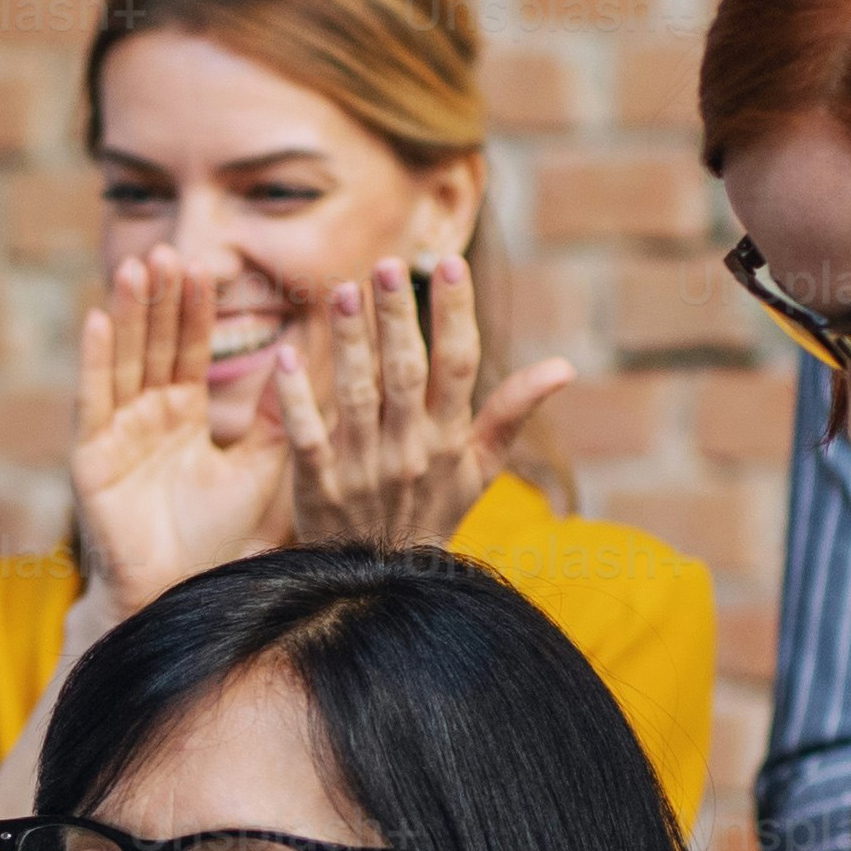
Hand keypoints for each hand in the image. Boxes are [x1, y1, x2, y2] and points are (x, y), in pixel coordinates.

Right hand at [67, 255, 304, 608]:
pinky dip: (94, 360)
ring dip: (127, 313)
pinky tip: (96, 320)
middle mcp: (145, 416)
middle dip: (160, 299)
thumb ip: (280, 418)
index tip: (206, 266)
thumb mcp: (260, 468)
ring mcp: (114, 433)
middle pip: (153, 345)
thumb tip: (308, 361)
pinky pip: (93, 400)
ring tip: (136, 266)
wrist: (181, 596)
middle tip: (171, 250)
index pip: (189, 351)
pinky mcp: (90, 457)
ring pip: (123, 361)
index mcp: (182, 416)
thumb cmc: (217, 541)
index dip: (195, 310)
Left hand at [279, 259, 570, 551]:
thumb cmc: (431, 514)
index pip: (459, 366)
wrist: (383, 587)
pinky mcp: (319, 488)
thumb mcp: (480, 470)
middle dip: (398, 318)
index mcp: (450, 439)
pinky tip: (286, 357)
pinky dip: (295, 399)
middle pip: (406, 372)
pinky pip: (307, 438)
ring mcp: (363, 470)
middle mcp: (410, 450)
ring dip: (351, 344)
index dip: (455, 314)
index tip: (449, 263)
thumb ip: (513, 412)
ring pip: (358, 396)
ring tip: (343, 291)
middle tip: (387, 265)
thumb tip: (565, 366)